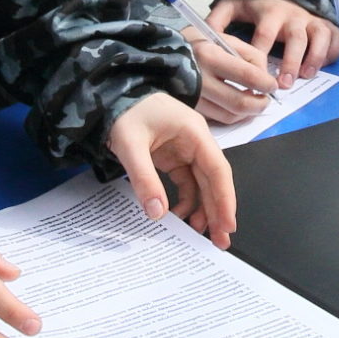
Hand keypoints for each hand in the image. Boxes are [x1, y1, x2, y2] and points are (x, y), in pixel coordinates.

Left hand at [109, 92, 238, 246]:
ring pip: (202, 185)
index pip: (218, 170)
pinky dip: (185, 201)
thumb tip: (157, 213)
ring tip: (198, 234)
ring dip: (202, 209)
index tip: (227, 224)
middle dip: (217, 211)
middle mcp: (196, 143)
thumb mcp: (130, 144)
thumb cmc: (125, 112)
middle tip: (220, 241)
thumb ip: (144, 178)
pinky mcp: (174, 158)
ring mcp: (186, 151)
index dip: (224, 199)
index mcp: (195, 133)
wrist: (111, 96)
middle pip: (214, 181)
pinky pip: (186, 184)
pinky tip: (179, 216)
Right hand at [184, 27, 278, 125]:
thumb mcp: (221, 37)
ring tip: (254, 103)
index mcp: (210, 55)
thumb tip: (265, 75)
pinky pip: (218, 118)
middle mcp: (200, 78)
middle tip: (267, 99)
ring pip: (230, 116)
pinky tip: (238, 108)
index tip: (273, 85)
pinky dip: (233, 116)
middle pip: (240, 102)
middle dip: (260, 104)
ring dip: (248, 113)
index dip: (267, 84)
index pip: (248, 76)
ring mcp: (194, 96)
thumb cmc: (193, 42)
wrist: (158, 54)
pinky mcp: (191, 108)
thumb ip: (247, 53)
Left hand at [205, 0, 338, 86]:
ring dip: (314, 58)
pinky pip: (335, 38)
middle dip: (291, 61)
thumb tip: (202, 39)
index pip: (265, 35)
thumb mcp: (233, 5)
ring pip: (319, 37)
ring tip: (305, 77)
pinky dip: (332, 52)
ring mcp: (311, 20)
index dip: (261, 54)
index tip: (256, 74)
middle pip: (295, 38)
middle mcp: (293, 16)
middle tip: (284, 84)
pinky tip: (323, 67)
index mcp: (269, 12)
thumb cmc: (256, 4)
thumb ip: (217, 20)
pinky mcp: (326, 25)